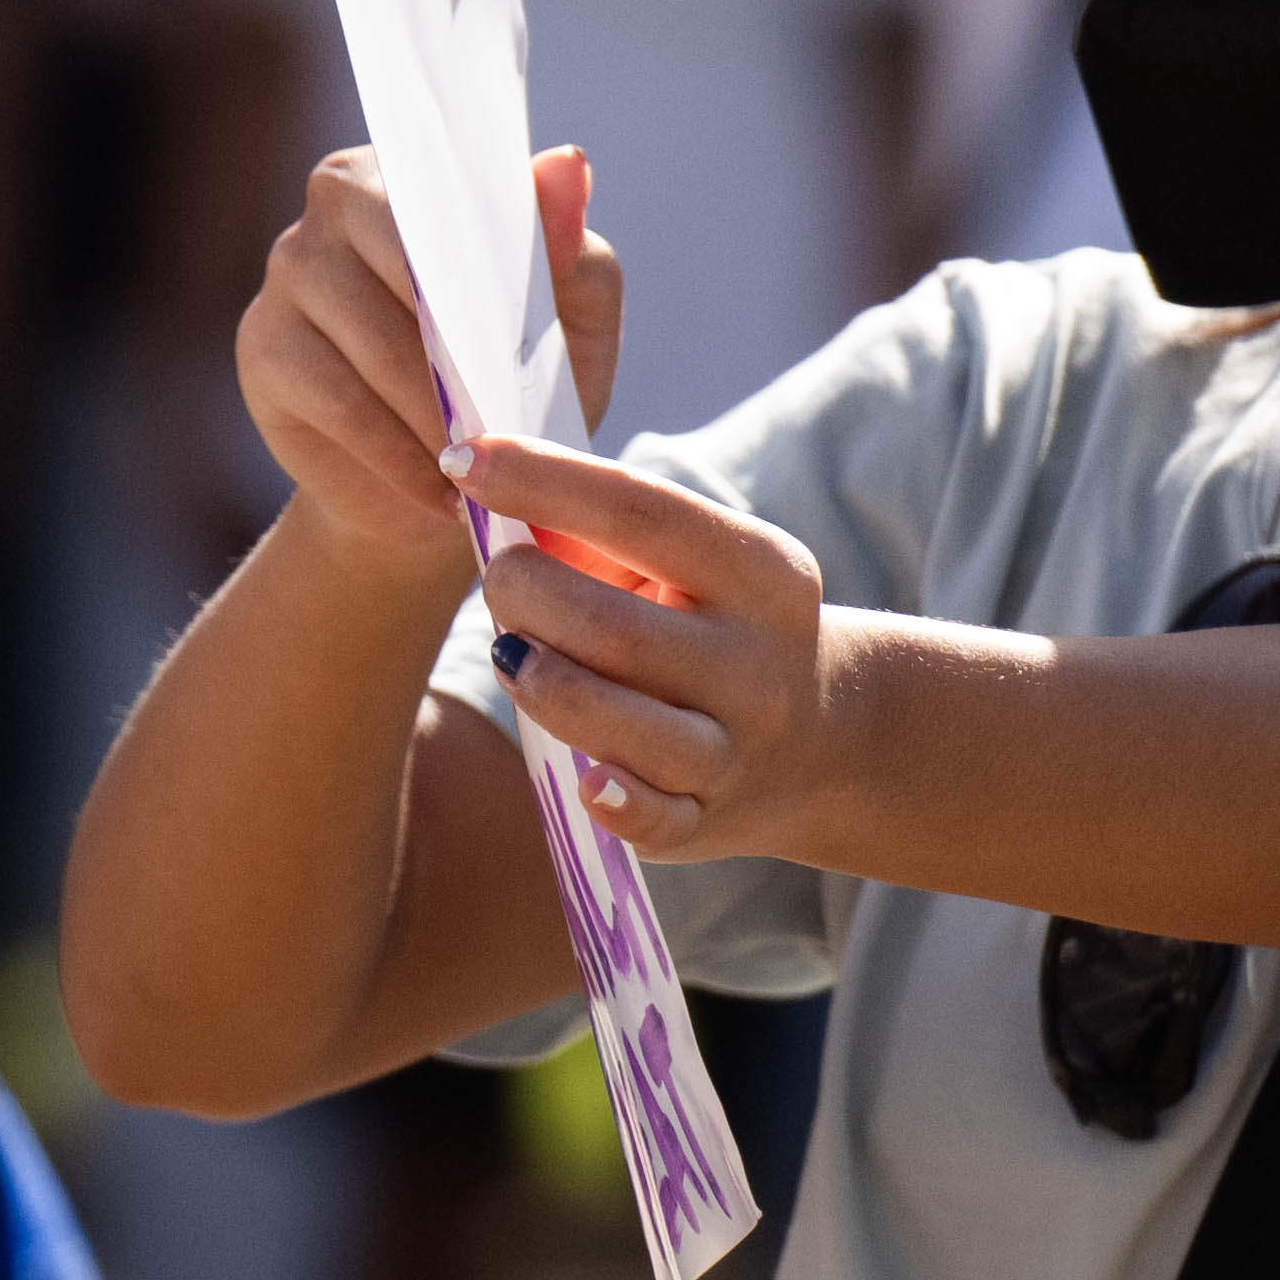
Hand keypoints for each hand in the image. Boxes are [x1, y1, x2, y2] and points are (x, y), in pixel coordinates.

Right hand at [230, 143, 622, 581]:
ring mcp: (289, 269)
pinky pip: (340, 400)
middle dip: (466, 349)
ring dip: (439, 414)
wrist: (441, 485)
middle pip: (403, 258)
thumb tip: (567, 162)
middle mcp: (337, 198)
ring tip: (487, 465)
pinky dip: (399, 454)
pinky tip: (437, 489)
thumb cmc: (516, 383)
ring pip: (374, 338)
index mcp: (415, 170)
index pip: (449, 192)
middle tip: (512, 419)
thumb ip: (567, 250)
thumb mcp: (569, 324)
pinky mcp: (262, 348)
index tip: (528, 335)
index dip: (492, 264)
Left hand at [463, 435, 842, 864]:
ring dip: (537, 681)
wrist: (820, 738)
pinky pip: (650, 819)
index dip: (540, 480)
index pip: (638, 513)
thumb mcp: (691, 560)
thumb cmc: (707, 619)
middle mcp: (755, 663)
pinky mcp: (704, 822)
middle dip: (522, 593)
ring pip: (618, 721)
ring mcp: (734, 751)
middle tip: (500, 581)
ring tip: (511, 653)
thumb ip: (598, 527)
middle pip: (611, 625)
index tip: (460, 458)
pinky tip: (583, 778)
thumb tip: (477, 484)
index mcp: (761, 571)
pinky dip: (610, 799)